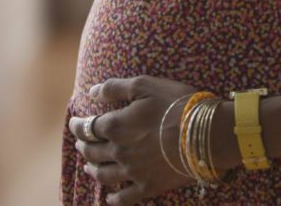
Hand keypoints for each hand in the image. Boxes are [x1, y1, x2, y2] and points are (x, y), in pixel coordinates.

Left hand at [68, 75, 197, 204]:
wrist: (206, 134)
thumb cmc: (176, 104)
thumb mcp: (146, 85)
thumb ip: (115, 88)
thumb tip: (92, 92)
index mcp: (115, 126)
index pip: (87, 127)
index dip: (78, 125)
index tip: (75, 122)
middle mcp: (118, 151)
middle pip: (92, 152)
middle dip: (83, 146)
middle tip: (82, 143)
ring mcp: (132, 172)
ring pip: (103, 175)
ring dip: (93, 170)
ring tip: (89, 166)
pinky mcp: (149, 187)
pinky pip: (125, 198)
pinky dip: (113, 199)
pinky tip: (109, 198)